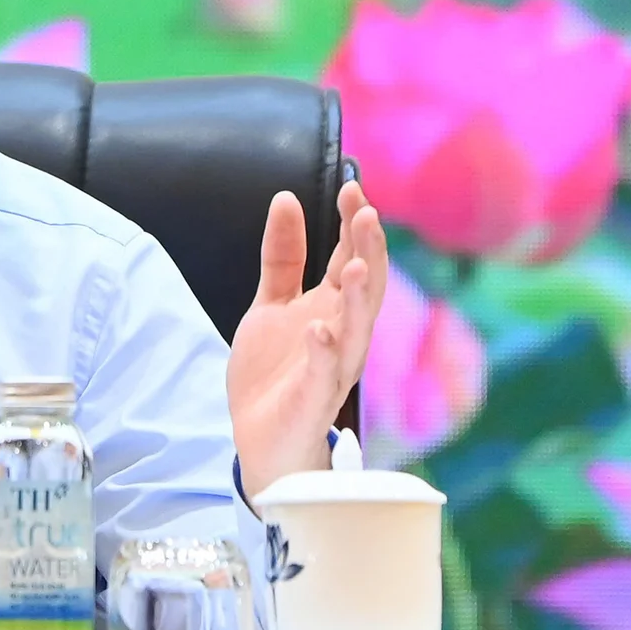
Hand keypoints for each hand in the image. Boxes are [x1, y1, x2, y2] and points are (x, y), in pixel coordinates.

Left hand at [227, 180, 388, 500]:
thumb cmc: (275, 372)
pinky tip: (318, 329)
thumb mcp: (271, 304)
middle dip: (369, 252)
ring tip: (356, 266)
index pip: (352, 259)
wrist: (261, 440)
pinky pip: (323, 375)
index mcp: (333, 309)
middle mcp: (342, 335)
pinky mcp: (313, 400)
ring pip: (356, 331)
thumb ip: (283, 256)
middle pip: (366, 289)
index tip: (353, 189)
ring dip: (359, 300)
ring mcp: (331, 369)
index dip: (354, 226)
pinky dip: (324, 352)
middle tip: (367, 215)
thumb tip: (285, 198)